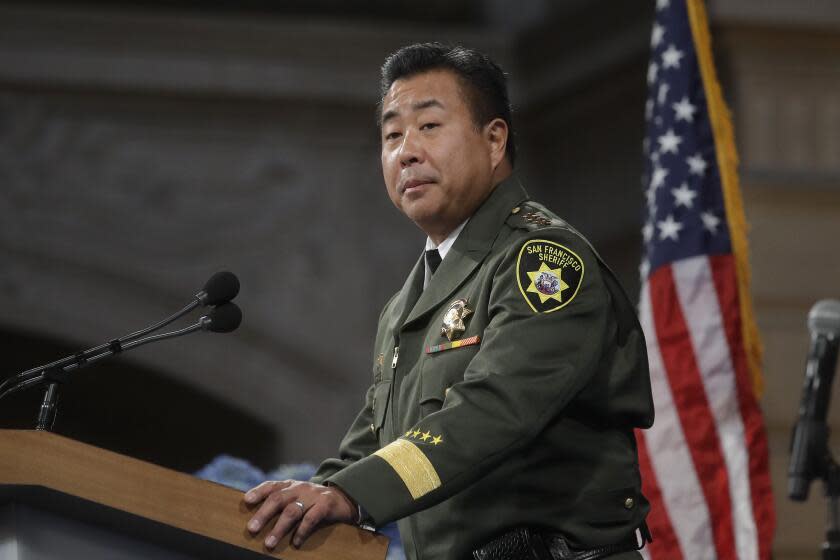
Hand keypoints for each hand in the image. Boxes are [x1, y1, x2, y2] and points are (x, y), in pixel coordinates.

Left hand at [243, 480, 357, 549]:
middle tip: (251, 528)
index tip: (246, 501)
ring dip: (279, 528)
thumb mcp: (297, 496)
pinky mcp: (326, 505)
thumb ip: (281, 501)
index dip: (258, 492)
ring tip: (269, 542)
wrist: (344, 497)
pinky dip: (301, 531)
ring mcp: (313, 496)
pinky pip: (311, 519)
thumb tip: (256, 517)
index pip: (272, 486)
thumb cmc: (313, 501)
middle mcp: (300, 488)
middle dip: (263, 514)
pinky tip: (295, 542)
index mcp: (291, 485)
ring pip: (292, 511)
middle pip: (278, 499)